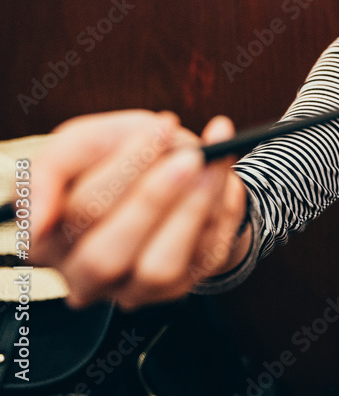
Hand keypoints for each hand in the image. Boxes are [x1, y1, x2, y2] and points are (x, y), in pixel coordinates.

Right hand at [30, 110, 249, 309]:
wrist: (173, 163)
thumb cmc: (118, 154)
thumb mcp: (83, 141)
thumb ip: (51, 168)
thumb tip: (37, 219)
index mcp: (47, 239)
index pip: (79, 213)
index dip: (125, 170)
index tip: (163, 127)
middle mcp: (83, 276)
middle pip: (107, 255)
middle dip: (154, 198)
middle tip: (191, 155)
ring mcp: (131, 289)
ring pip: (157, 269)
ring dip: (192, 212)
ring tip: (211, 164)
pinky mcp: (179, 287)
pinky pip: (204, 260)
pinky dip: (220, 212)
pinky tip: (223, 178)